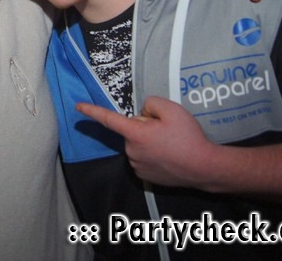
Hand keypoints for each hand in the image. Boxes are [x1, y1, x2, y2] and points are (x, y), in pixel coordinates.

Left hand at [76, 96, 215, 187]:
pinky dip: (154, 154)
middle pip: (132, 130)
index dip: (92, 111)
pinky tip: (170, 155)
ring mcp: (138, 166)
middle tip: (167, 130)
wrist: (204, 167)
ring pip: (139, 145)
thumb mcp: (171, 109)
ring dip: (150, 141)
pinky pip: (144, 158)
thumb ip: (151, 104)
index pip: (108, 120)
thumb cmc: (188, 137)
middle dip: (145, 127)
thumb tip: (143, 114)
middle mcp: (131, 151)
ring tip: (172, 144)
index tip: (78, 107)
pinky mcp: (146, 176)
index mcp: (135, 134)